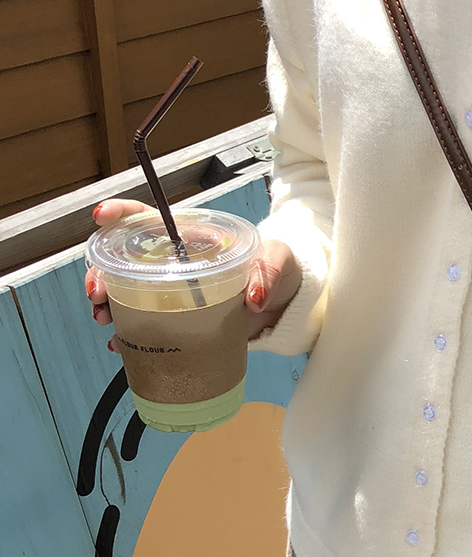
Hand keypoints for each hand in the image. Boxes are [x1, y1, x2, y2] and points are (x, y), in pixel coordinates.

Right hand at [84, 199, 301, 346]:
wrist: (288, 303)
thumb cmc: (280, 269)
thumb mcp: (278, 261)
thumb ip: (268, 273)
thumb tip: (254, 298)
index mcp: (194, 238)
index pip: (151, 218)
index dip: (122, 213)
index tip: (102, 217)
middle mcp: (177, 262)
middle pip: (125, 258)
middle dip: (101, 271)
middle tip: (97, 293)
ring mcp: (175, 291)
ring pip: (127, 290)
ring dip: (108, 303)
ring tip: (104, 319)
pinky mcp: (181, 318)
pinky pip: (146, 322)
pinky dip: (129, 333)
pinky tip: (119, 343)